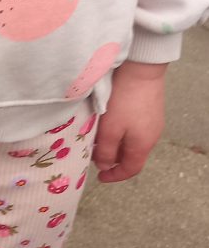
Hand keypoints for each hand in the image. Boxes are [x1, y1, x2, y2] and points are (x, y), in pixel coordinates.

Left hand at [92, 60, 167, 182]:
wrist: (141, 70)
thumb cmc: (124, 101)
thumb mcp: (110, 130)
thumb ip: (106, 151)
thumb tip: (105, 166)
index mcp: (143, 145)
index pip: (131, 169)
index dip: (115, 176)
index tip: (100, 177)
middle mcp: (152, 136)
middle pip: (132, 155)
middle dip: (113, 159)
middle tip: (95, 155)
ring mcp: (153, 121)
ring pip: (132, 141)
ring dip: (116, 144)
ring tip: (99, 138)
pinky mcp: (150, 109)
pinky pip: (135, 128)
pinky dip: (121, 132)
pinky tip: (109, 123)